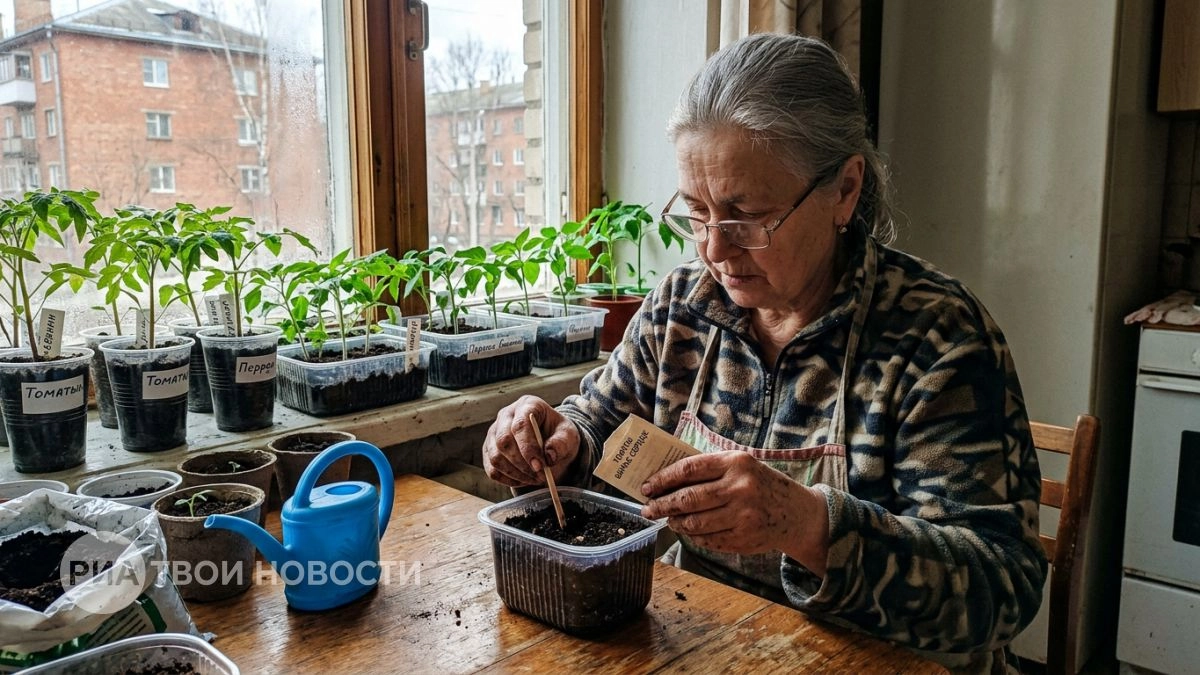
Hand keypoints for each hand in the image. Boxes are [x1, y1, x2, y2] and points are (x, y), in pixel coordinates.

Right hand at [482, 395, 580, 487]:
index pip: (520, 425)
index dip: (528, 447)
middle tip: (540, 476)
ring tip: (535, 478)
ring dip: (516, 473)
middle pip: (503, 441)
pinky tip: (524, 479)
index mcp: (527, 405)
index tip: (540, 466)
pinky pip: (491, 469)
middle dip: (522, 463)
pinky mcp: (489, 449)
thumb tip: (549, 457)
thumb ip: (561, 444)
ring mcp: (494, 432)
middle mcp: (506, 415)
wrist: (550, 440)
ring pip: (495, 457)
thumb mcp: (568, 435)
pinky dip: (508, 479)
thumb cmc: (557, 434)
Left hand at [640, 451, 830, 574]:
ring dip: (675, 522)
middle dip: (662, 505)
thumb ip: (710, 469)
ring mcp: (742, 515)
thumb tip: (666, 479)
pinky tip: (687, 530)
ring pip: (695, 522)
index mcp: (736, 462)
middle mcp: (740, 488)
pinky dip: (692, 536)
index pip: (689, 469)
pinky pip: (707, 539)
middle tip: (647, 509)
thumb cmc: (761, 484)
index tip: (647, 487)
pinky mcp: (743, 538)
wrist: (797, 513)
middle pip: (688, 499)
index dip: (663, 479)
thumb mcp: (741, 465)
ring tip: (667, 520)